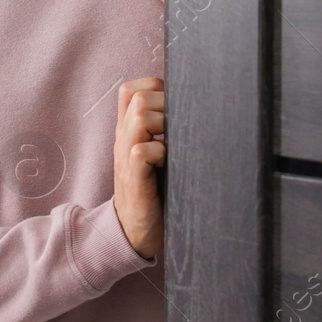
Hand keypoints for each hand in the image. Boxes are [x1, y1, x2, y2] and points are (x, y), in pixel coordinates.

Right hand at [113, 77, 165, 260]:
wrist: (135, 232)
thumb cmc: (155, 192)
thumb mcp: (155, 156)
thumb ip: (164, 132)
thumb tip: (198, 108)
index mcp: (127, 131)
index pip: (130, 89)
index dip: (154, 88)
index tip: (173, 108)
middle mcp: (123, 139)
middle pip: (138, 97)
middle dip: (165, 105)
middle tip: (178, 130)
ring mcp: (125, 158)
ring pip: (140, 116)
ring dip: (163, 125)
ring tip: (173, 145)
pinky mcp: (133, 179)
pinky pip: (142, 151)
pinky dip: (160, 153)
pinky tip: (169, 164)